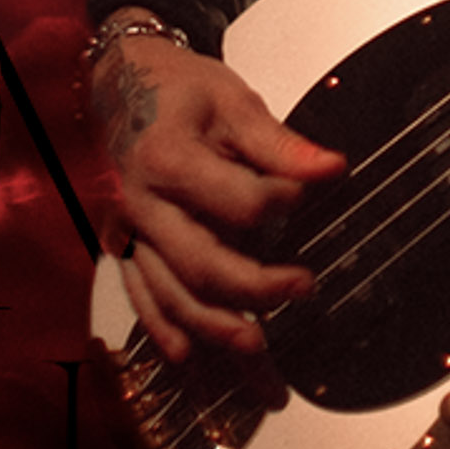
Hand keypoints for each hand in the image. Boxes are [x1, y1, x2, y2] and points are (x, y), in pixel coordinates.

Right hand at [90, 16, 345, 360]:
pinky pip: (142, 302)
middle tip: (303, 289)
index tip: (310, 196)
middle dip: (253, 288)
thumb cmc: (176, 91)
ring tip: (258, 355)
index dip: (278, 201)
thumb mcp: (232, 102)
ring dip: (214, 332)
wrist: (118, 86)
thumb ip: (281, 143)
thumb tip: (331, 170)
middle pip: (199, 263)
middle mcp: (140, 206)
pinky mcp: (122, 251)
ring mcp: (127, 234)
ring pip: (169, 297)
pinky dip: (166, 335)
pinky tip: (192, 361)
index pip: (234, 198)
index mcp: (167, 159)